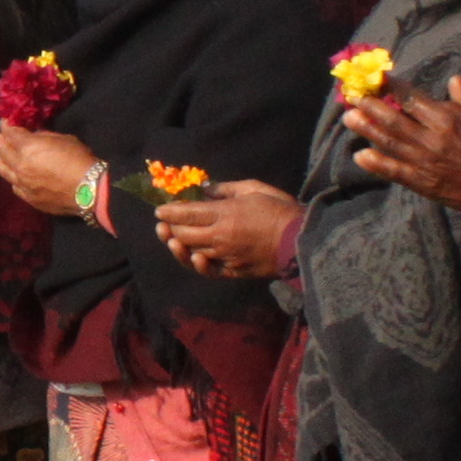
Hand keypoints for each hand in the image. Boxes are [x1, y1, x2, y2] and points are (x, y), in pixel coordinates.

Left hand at [0, 123, 101, 220]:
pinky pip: (15, 187)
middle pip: (2, 151)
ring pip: (4, 171)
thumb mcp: (63, 139)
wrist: (88, 190)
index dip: (6, 125)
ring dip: (0, 161)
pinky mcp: (29, 198)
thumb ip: (43, 137)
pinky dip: (13, 179)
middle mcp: (20, 165)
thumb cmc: (79, 159)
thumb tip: (34, 137)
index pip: (9, 133)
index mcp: (28, 147)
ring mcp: (22, 184)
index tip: (5, 122)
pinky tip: (13, 177)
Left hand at [154, 179, 298, 280]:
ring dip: (177, 245)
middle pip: (184, 234)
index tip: (160, 209)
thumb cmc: (280, 209)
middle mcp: (221, 237)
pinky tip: (193, 256)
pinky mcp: (234, 271)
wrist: (301, 240)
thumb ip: (226, 189)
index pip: (187, 213)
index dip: (170, 212)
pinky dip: (197, 264)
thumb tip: (206, 189)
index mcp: (225, 214)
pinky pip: (209, 270)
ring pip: (192, 252)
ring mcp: (226, 256)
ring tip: (170, 239)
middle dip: (170, 228)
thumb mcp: (254, 189)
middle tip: (163, 223)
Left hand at [346, 72, 460, 214]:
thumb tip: (454, 79)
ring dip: (367, 130)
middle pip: (394, 120)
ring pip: (389, 143)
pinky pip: (394, 170)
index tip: (377, 78)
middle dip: (371, 106)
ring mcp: (423, 162)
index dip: (393, 87)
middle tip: (352, 96)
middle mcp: (431, 139)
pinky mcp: (420, 182)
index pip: (412, 99)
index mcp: (446, 120)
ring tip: (349, 118)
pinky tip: (360, 155)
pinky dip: (376, 163)